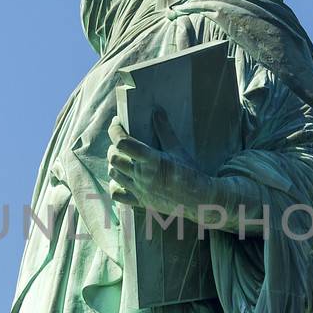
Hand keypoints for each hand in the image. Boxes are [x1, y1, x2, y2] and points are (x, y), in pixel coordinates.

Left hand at [107, 111, 221, 219]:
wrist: (199, 200)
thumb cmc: (190, 173)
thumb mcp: (178, 150)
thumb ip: (165, 130)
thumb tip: (157, 111)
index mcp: (151, 160)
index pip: (122, 142)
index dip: (115, 130)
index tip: (117, 122)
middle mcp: (141, 175)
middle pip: (114, 158)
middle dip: (113, 147)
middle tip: (120, 141)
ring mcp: (139, 189)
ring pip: (114, 174)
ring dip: (114, 163)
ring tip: (121, 157)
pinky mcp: (140, 201)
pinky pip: (117, 195)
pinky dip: (115, 185)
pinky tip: (120, 179)